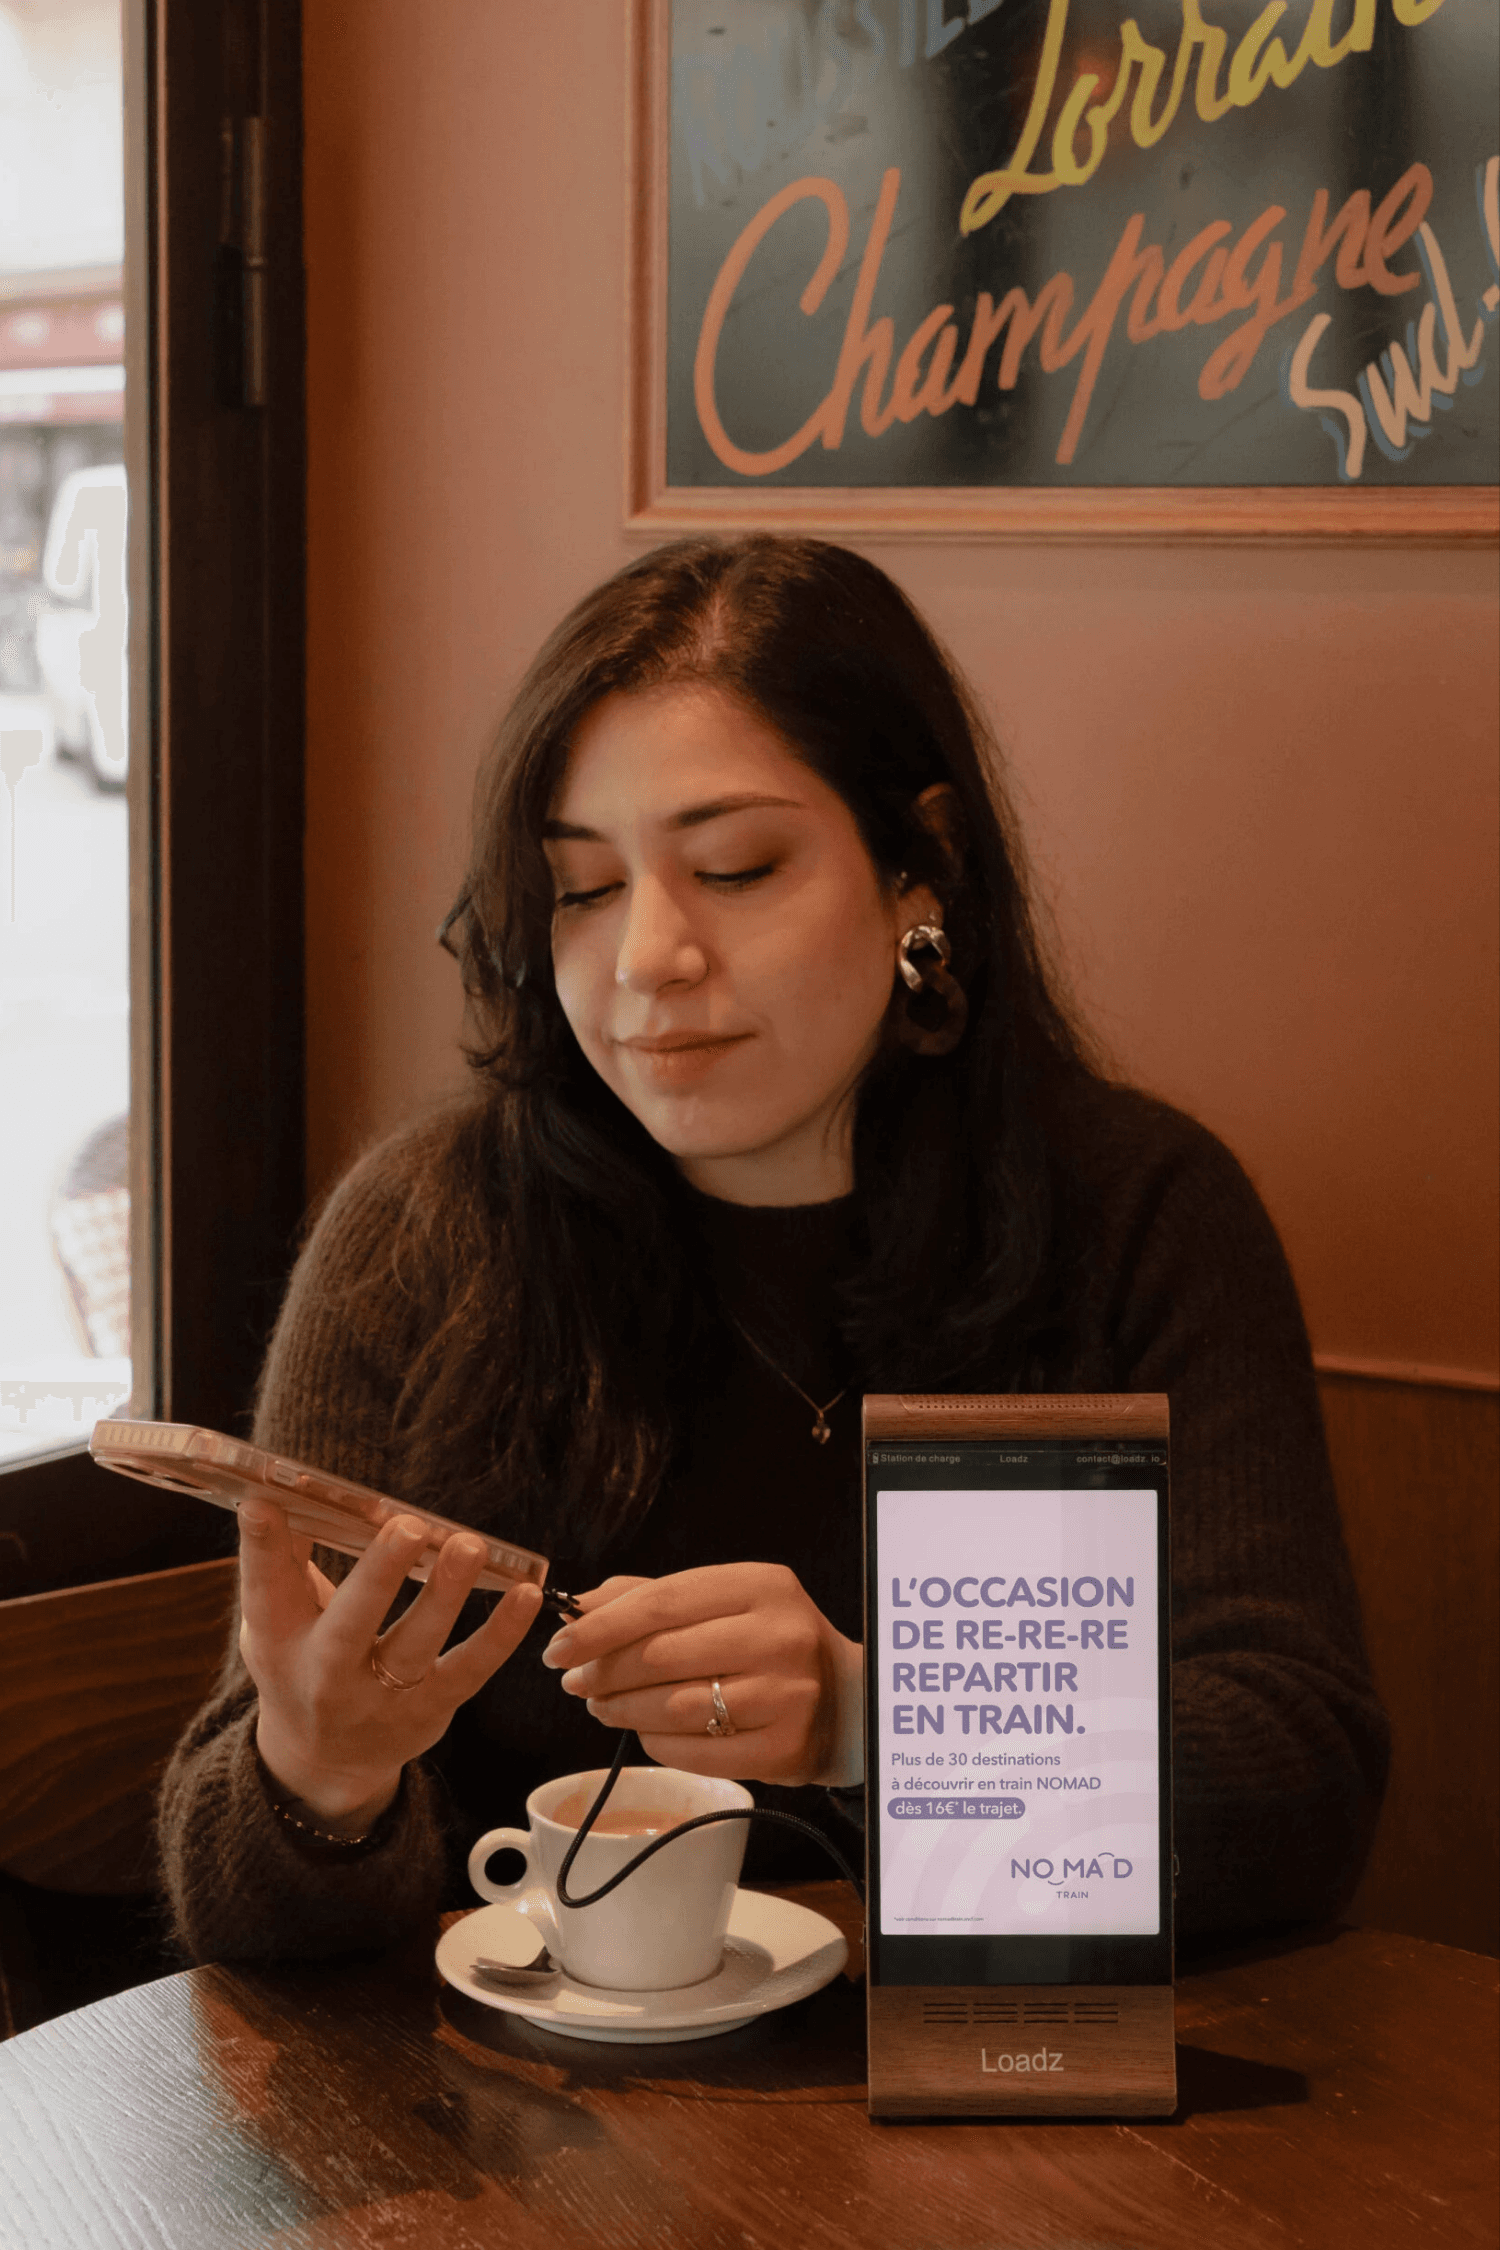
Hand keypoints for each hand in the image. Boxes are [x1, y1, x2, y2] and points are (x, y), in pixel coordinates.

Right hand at [238, 1499, 541, 1830]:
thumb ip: (288, 1556)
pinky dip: (501, 1633)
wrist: (323, 1759)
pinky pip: (469, 1670)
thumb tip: (302, 1485)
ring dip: (446, 1596)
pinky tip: (526, 1592)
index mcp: (278, 1641)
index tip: (263, 1500)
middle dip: (379, 1574)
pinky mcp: (429, 1711)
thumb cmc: (302, 1661)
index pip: (264, 1589)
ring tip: (470, 1545)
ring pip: (414, 1647)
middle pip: (349, 1625)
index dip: (261, 1545)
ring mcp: (379, 1699)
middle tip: (408, 1524)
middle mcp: (324, 1675)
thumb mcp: (279, 1618)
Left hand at [540, 1564, 862, 1787]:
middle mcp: (779, 1635)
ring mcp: (786, 1695)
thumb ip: (650, 1596)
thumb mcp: (721, 1601)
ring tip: (602, 1707)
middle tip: (575, 1682)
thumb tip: (578, 1608)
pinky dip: (657, 1743)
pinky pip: (696, 1751)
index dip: (599, 1627)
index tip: (558, 1646)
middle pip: (662, 1655)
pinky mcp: (784, 1749)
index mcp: (760, 1585)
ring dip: (623, 1710)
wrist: (845, 1697)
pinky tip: (644, 1732)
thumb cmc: (766, 1640)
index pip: (660, 1601)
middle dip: (604, 1672)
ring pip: (675, 1707)